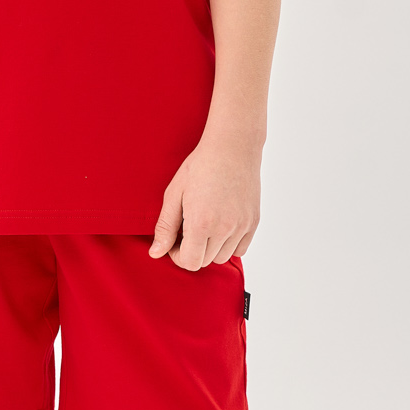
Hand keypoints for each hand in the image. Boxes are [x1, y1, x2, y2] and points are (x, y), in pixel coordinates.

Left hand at [149, 136, 260, 268]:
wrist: (232, 147)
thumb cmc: (199, 166)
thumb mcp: (174, 194)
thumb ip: (165, 227)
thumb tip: (156, 254)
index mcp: (201, 223)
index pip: (189, 262)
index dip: (177, 255)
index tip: (174, 240)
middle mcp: (224, 229)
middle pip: (205, 261)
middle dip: (192, 251)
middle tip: (187, 228)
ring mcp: (242, 226)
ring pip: (223, 257)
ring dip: (211, 248)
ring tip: (205, 225)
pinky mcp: (254, 222)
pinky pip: (240, 249)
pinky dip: (229, 244)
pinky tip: (221, 225)